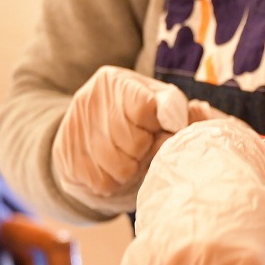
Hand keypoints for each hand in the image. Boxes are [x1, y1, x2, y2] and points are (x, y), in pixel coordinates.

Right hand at [51, 66, 227, 210]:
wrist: (86, 137)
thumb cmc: (135, 121)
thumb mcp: (158, 106)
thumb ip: (180, 110)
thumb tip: (199, 110)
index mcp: (116, 82)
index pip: (145, 110)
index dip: (159, 128)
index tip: (159, 131)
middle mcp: (90, 99)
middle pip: (134, 142)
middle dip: (146, 151)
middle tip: (144, 149)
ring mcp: (74, 128)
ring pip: (119, 166)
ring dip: (132, 170)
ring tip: (131, 160)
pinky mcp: (65, 155)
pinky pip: (102, 182)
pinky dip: (114, 183)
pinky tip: (113, 170)